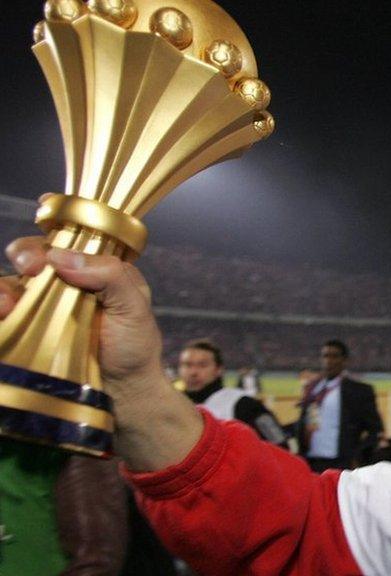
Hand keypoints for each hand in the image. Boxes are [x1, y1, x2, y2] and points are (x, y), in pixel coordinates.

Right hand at [3, 234, 201, 469]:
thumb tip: (62, 258)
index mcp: (95, 268)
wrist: (124, 394)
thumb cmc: (135, 348)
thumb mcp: (135, 307)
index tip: (45, 207)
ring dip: (5, 286)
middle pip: (31, 252)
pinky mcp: (25, 331)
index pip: (71, 233)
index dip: (55, 215)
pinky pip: (3, 311)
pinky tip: (4, 313)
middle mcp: (64, 282)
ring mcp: (41, 306)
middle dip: (27, 252)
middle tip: (34, 266)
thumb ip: (109, 275)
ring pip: (9, 281)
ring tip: (10, 302)